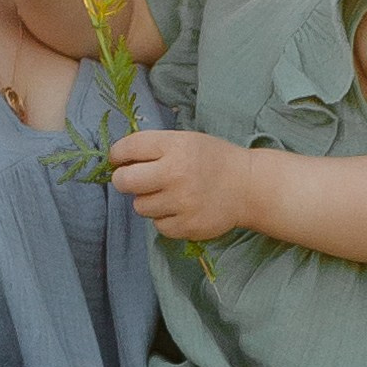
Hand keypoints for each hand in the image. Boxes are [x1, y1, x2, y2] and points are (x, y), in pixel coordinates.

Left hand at [110, 128, 255, 240]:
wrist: (249, 187)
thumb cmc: (214, 160)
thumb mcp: (187, 140)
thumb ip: (155, 146)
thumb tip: (119, 159)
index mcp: (175, 147)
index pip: (128, 148)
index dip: (117, 155)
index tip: (119, 159)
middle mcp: (175, 173)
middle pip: (124, 181)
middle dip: (125, 180)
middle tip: (137, 180)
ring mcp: (181, 202)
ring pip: (140, 206)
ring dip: (148, 201)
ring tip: (169, 195)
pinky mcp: (187, 226)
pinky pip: (158, 225)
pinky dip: (165, 218)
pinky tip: (180, 209)